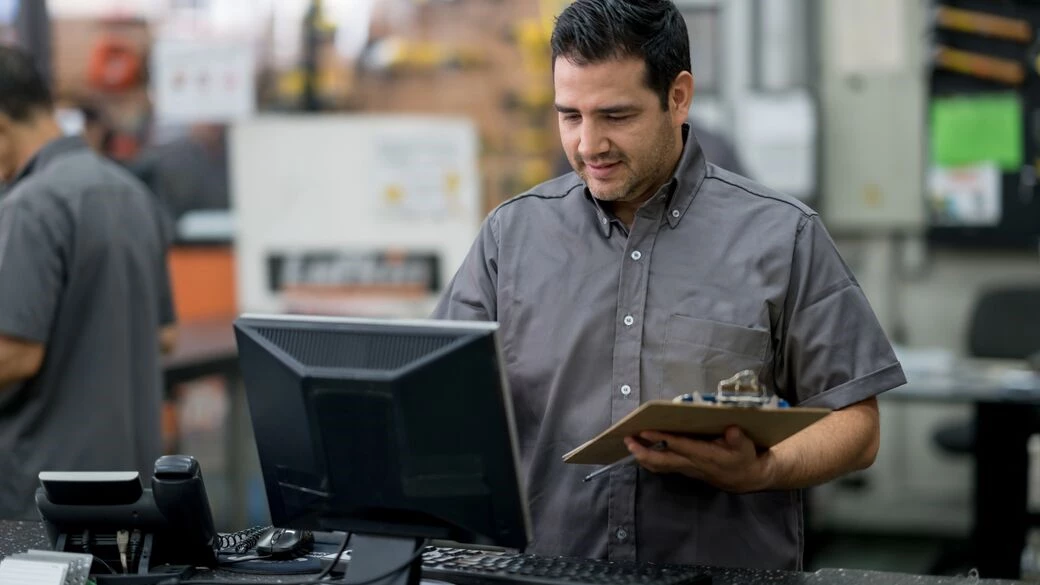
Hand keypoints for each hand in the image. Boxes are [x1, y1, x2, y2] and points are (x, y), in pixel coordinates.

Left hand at [623, 427, 774, 492]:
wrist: (745, 479)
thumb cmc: (744, 457)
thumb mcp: (746, 446)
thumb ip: (738, 438)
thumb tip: (731, 429)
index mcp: (706, 456)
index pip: (679, 446)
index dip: (662, 439)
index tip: (646, 431)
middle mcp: (692, 464)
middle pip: (662, 461)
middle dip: (643, 452)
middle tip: (627, 440)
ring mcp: (686, 469)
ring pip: (659, 466)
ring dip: (642, 456)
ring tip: (629, 443)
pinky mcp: (683, 470)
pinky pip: (662, 467)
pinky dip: (649, 459)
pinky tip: (640, 449)